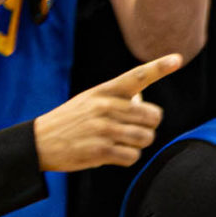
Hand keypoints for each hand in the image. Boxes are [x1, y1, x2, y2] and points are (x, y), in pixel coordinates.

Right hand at [33, 53, 178, 171]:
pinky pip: (133, 156)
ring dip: (138, 143)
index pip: (136, 76)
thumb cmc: (71, 119)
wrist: (38, 142)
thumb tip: (144, 102)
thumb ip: (118, 99)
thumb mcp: (90, 100)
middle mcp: (105, 107)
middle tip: (130, 129)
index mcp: (104, 91)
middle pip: (154, 117)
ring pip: (146, 137)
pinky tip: (111, 153)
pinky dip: (127, 157)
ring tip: (119, 141)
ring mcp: (103, 129)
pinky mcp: (100, 150)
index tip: (177, 59)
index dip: (159, 67)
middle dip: (147, 126)